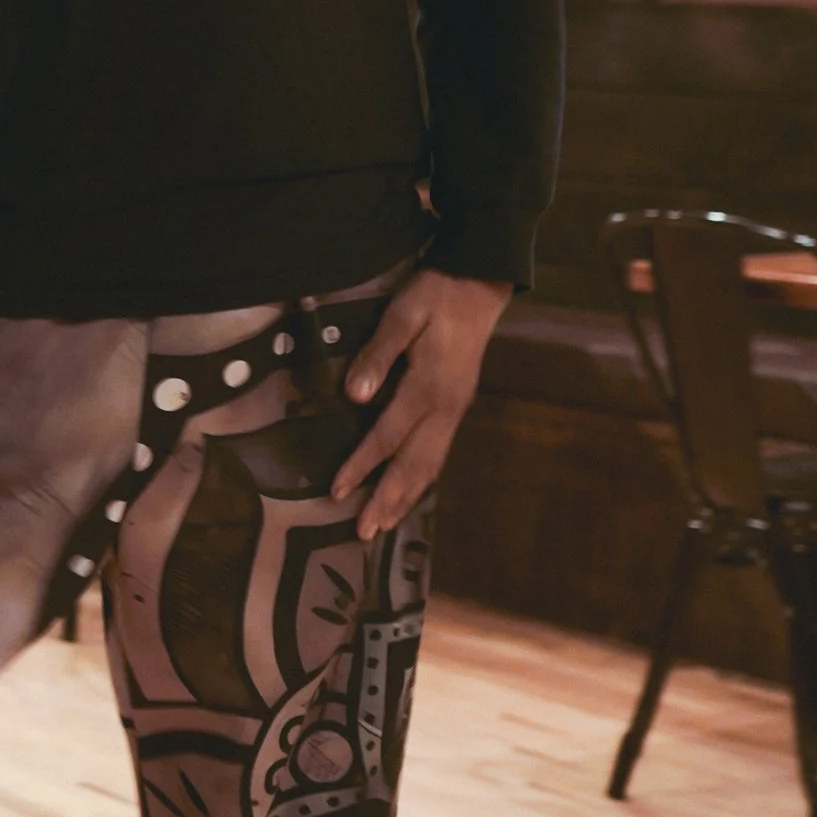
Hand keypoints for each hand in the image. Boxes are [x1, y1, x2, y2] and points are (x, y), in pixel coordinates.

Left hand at [329, 269, 510, 542]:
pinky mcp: (458, 406)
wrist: (480, 283)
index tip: (336, 491)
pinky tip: (409, 493)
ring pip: (430, 465)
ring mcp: (455, 410)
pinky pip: (438, 454)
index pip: (388, 436)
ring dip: (405, 498)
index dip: (361, 465)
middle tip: (363, 533)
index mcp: (428, 387)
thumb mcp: (403, 314)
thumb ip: (378, 354)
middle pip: (414, 465)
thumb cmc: (436, 295)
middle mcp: (446, 408)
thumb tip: (354, 395)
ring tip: (383, 526)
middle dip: (387, 500)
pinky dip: (422, 480)